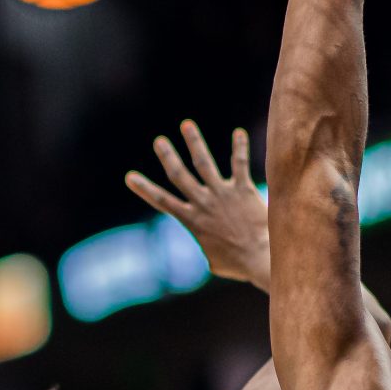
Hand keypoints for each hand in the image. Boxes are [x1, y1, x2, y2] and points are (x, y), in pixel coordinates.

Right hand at [126, 121, 269, 285]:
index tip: (130, 177)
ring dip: (194, 142)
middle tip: (158, 141)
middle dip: (167, 157)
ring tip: (186, 125)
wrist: (260, 259)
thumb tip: (212, 247)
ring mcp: (222, 194)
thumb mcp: (214, 261)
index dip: (144, 189)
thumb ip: (208, 247)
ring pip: (203, 163)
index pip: (162, 201)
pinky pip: (239, 164)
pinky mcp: (243, 190)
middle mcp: (203, 203)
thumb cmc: (238, 264)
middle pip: (179, 176)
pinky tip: (238, 132)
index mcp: (192, 221)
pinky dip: (238, 147)